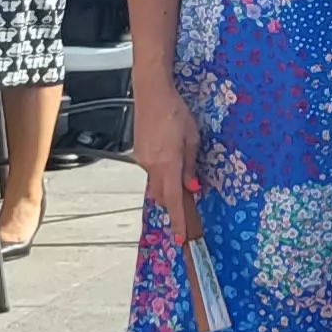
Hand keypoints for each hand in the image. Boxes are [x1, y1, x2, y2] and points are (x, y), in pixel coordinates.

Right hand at [132, 81, 197, 219]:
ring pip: (157, 184)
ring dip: (169, 190)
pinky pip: (152, 172)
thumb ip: (190, 166)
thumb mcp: (192, 139)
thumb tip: (192, 188)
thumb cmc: (176, 113)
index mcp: (167, 164)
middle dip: (174, 206)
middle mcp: (151, 166)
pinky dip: (162, 176)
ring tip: (183, 186)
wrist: (152, 95)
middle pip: (163, 196)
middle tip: (187, 213)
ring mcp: (142, 160)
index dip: (177, 220)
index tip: (180, 237)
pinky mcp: (139, 154)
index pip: (173, 199)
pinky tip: (171, 165)